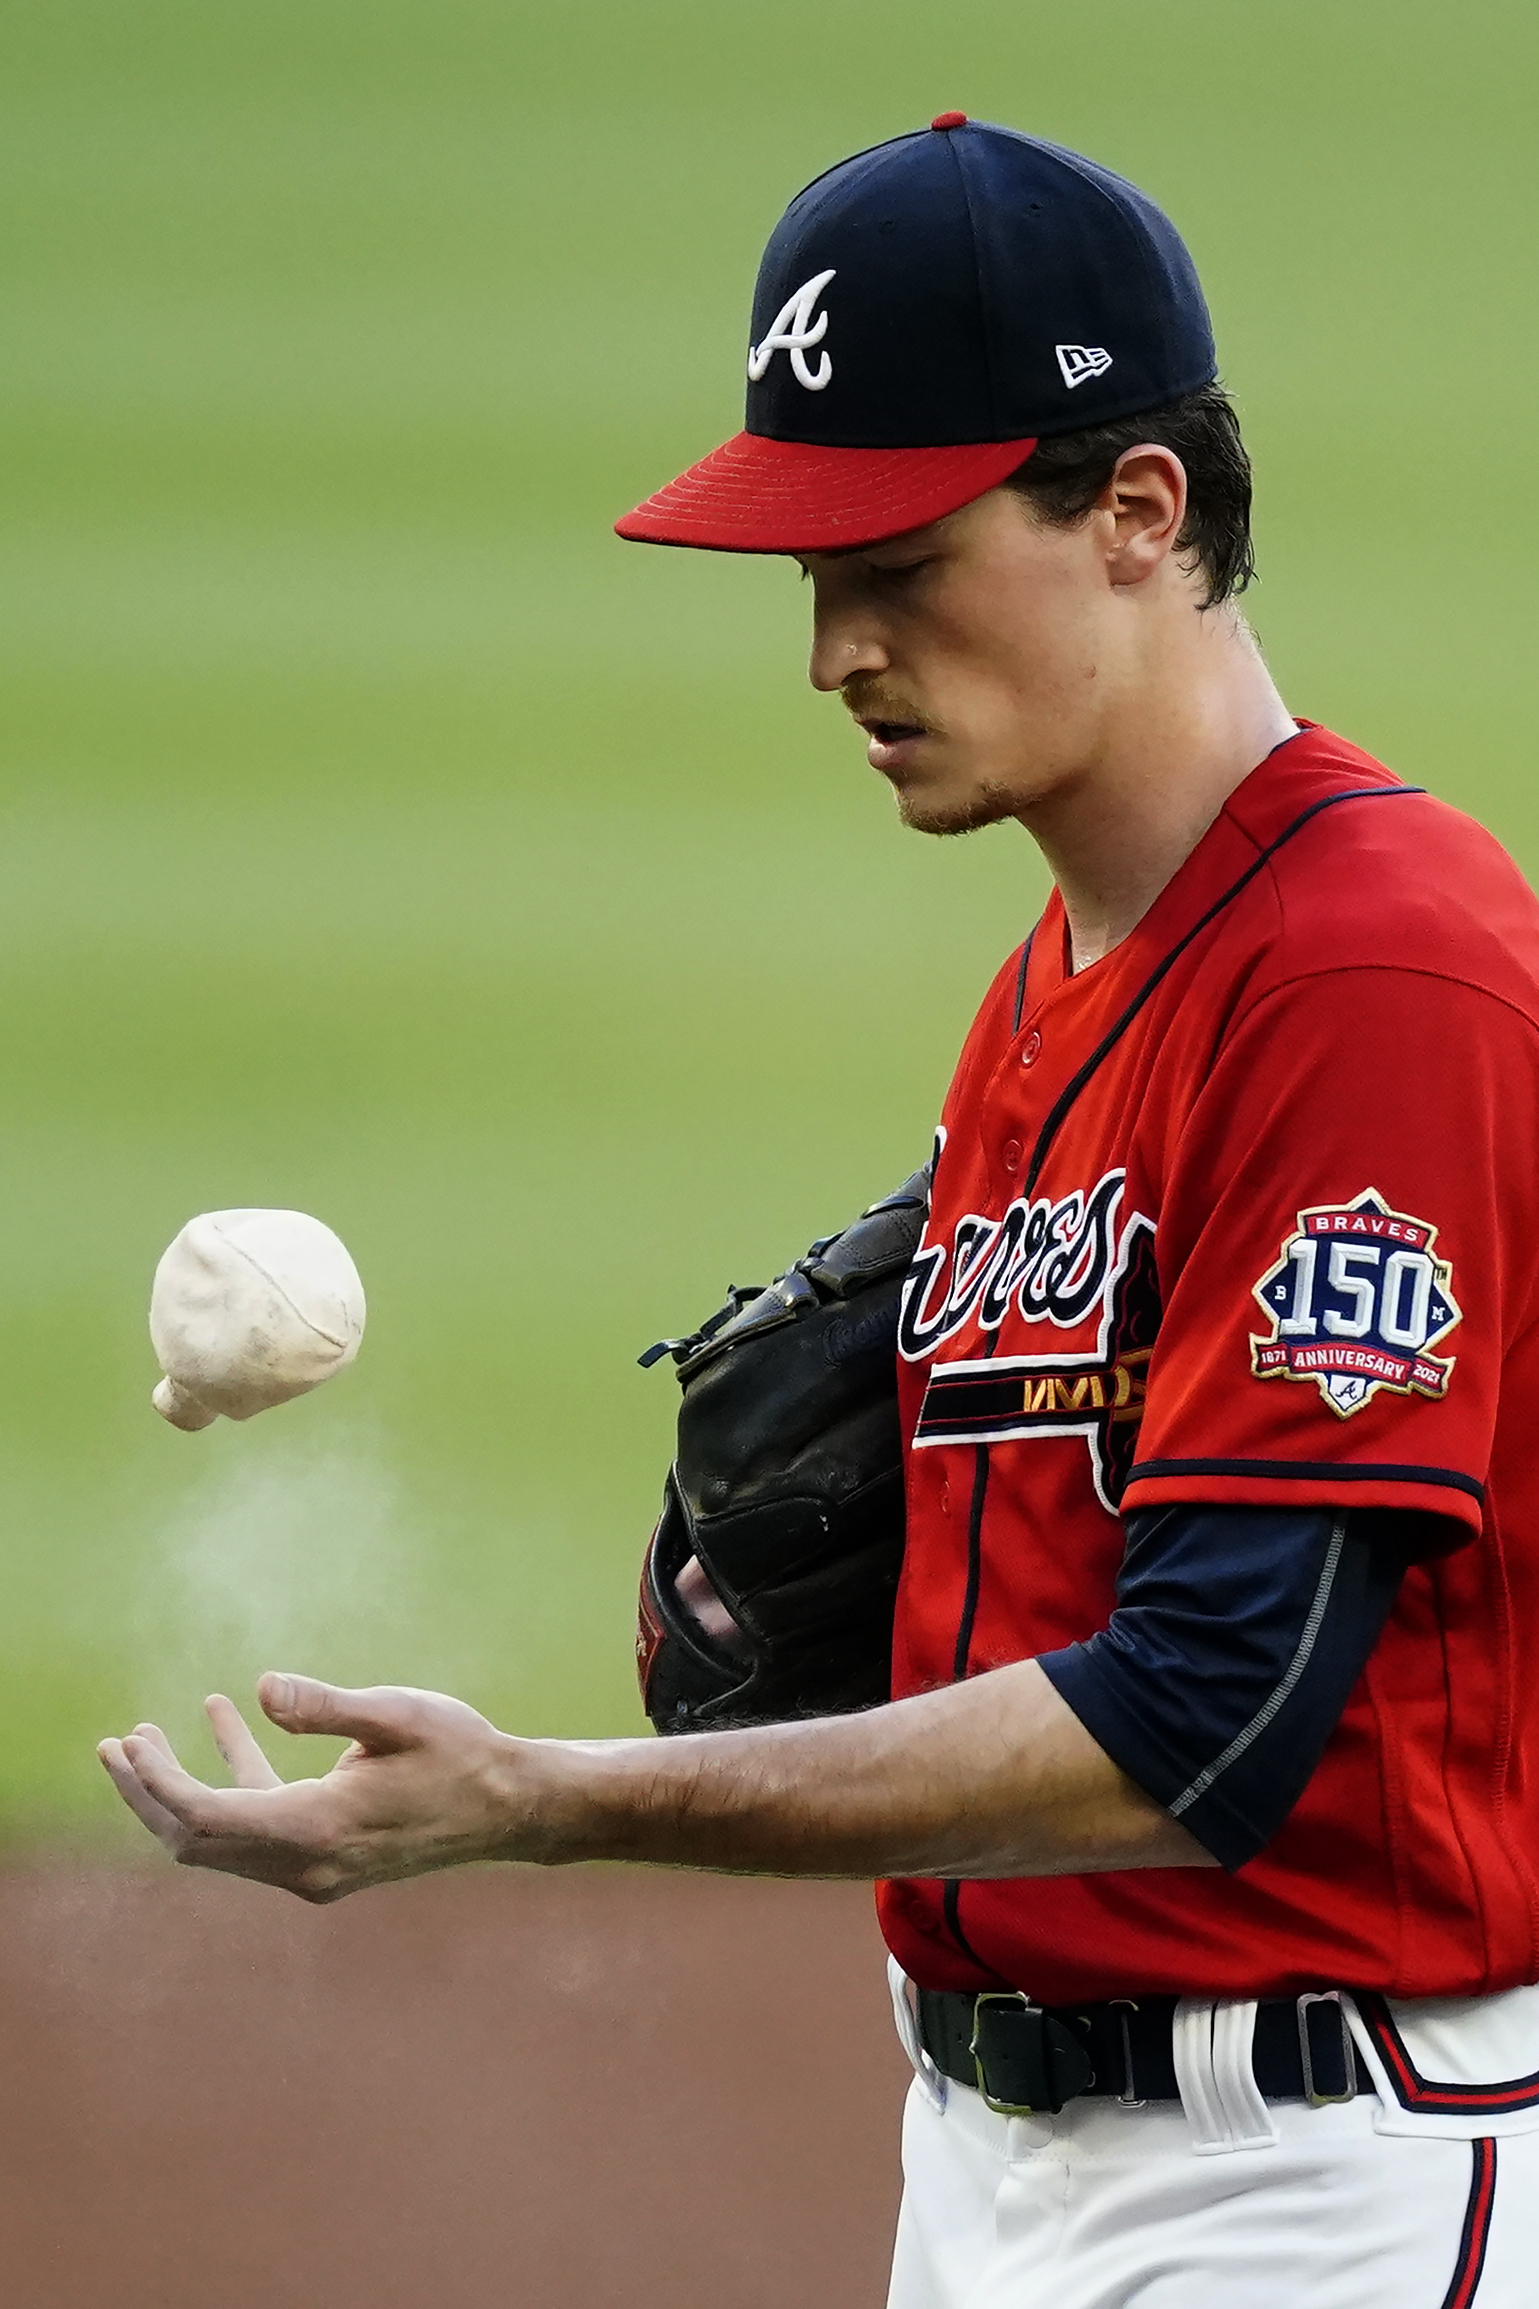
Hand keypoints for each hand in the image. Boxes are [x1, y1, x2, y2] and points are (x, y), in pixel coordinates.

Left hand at [98, 1675, 530, 1902]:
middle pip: (197, 1840)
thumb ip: (326, 1706)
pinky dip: (231, 1783)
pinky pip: (256, 1827)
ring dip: (178, 1792)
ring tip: (143, 1736)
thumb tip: (260, 1688)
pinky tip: (227, 1721)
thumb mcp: (398, 1715)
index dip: (159, 1783)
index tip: (131, 1741)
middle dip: (146, 1794)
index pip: (207, 1818)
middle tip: (111, 1745)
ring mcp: (314, 1870)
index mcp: (318, 1829)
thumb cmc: (461, 1752)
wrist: (508, 1807)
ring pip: (220, 1840)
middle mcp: (307, 1864)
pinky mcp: (325, 1858)